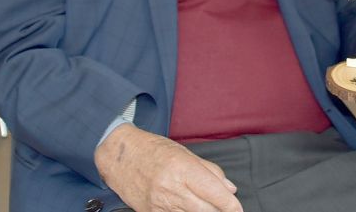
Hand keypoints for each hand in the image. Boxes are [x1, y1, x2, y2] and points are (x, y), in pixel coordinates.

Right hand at [94, 124, 241, 211]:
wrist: (118, 156)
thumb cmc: (152, 149)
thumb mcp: (184, 152)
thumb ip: (209, 171)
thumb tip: (229, 188)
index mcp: (182, 168)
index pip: (213, 192)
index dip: (229, 204)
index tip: (237, 208)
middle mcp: (171, 188)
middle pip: (205, 209)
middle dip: (219, 211)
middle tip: (227, 210)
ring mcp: (159, 203)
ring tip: (210, 208)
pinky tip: (191, 209)